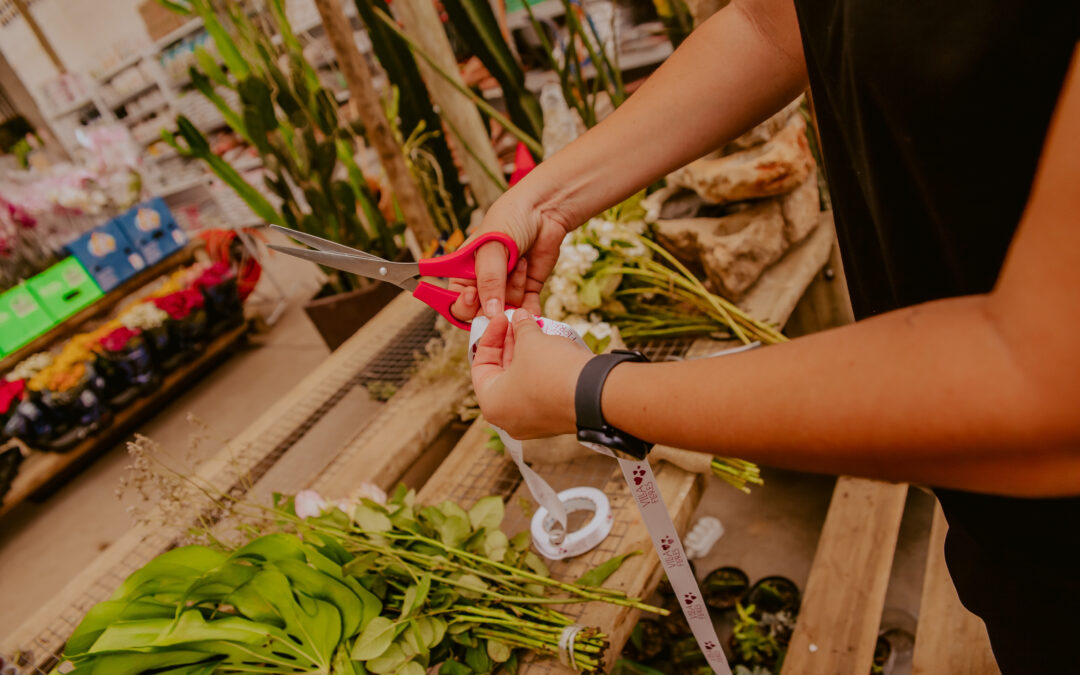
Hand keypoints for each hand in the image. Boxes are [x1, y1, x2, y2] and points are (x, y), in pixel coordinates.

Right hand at [449, 192, 571, 320]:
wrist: (545, 209)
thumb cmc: (510, 219)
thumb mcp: (492, 248)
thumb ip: (490, 281)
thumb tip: (489, 313)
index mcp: (464, 272)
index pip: (455, 302)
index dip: (462, 306)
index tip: (472, 296)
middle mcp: (483, 284)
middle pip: (480, 314)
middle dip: (492, 309)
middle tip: (503, 297)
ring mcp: (506, 288)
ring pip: (506, 310)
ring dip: (515, 293)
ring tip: (521, 263)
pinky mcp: (528, 289)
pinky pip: (526, 310)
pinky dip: (530, 311)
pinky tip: (532, 301)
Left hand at [471, 309, 591, 438]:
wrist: (596, 394)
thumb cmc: (552, 371)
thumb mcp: (531, 341)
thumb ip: (520, 327)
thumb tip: (520, 317)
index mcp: (492, 404)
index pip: (481, 365)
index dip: (491, 337)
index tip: (502, 319)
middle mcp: (508, 419)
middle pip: (502, 374)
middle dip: (511, 344)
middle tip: (519, 322)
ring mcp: (532, 422)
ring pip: (522, 382)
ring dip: (526, 355)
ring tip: (536, 330)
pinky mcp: (553, 418)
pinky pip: (540, 391)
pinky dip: (541, 369)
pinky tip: (549, 348)